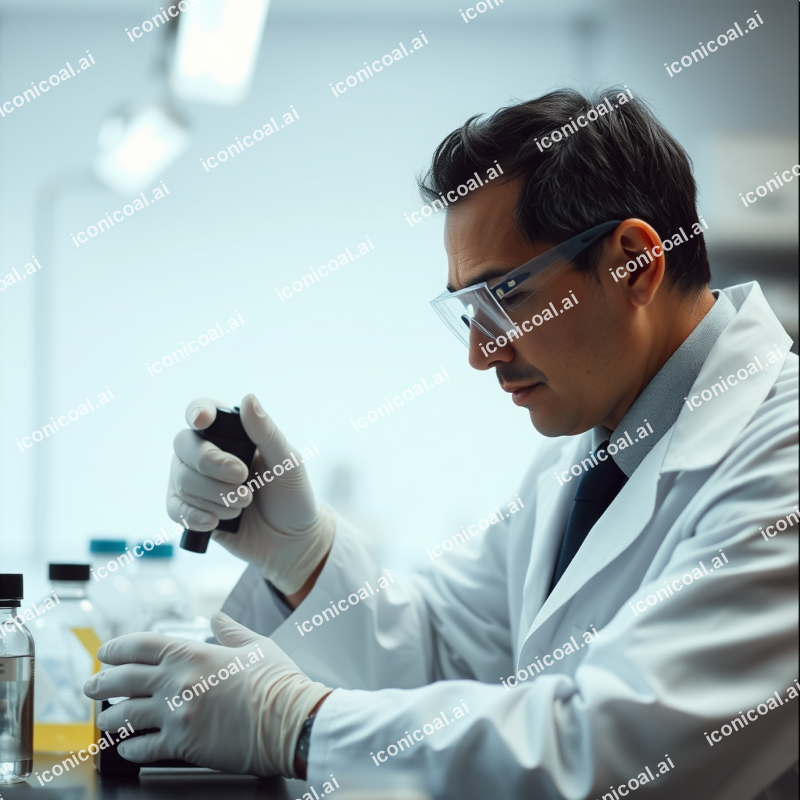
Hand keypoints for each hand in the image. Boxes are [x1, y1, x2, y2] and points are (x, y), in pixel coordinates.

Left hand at [83, 613, 331, 776]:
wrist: (291, 721)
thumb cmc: (278, 682)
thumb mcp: (256, 645)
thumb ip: (230, 631)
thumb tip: (217, 617)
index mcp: (193, 653)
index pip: (141, 645)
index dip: (117, 648)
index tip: (106, 653)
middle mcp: (177, 682)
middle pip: (123, 680)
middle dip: (100, 683)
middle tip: (91, 686)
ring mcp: (176, 715)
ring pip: (125, 716)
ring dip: (109, 719)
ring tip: (104, 720)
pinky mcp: (182, 745)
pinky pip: (143, 748)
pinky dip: (131, 748)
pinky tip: (129, 748)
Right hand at [166, 393, 334, 593]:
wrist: (291, 540)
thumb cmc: (292, 495)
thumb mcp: (288, 463)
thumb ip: (267, 433)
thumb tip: (248, 399)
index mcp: (231, 433)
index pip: (202, 411)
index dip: (197, 412)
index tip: (204, 422)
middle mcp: (207, 453)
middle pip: (184, 447)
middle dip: (212, 464)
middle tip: (244, 479)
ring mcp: (195, 482)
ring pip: (181, 479)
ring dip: (214, 495)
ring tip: (244, 504)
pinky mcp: (190, 510)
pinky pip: (174, 508)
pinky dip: (194, 515)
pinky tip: (216, 521)